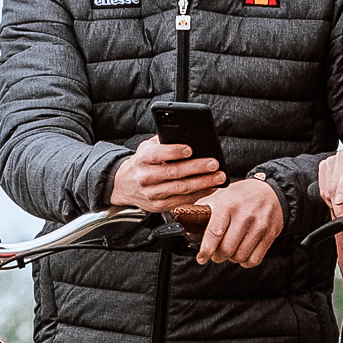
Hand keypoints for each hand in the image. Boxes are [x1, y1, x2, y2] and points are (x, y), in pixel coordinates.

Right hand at [108, 138, 226, 215]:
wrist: (124, 185)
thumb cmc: (142, 162)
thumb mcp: (147, 148)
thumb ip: (164, 141)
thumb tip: (190, 137)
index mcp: (142, 159)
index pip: (157, 154)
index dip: (174, 152)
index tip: (190, 149)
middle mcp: (145, 177)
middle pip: (173, 172)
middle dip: (196, 167)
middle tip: (214, 163)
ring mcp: (152, 193)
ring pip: (181, 188)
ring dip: (203, 183)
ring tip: (219, 177)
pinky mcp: (159, 206)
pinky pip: (182, 200)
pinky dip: (199, 194)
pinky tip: (211, 187)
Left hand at [193, 174, 286, 265]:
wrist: (270, 191)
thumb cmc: (241, 196)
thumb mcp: (220, 196)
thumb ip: (203, 210)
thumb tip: (185, 223)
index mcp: (227, 205)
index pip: (214, 233)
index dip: (206, 250)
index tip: (201, 258)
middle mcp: (244, 215)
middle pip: (227, 249)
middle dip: (218, 256)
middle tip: (216, 255)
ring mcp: (259, 225)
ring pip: (240, 256)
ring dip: (232, 259)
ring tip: (230, 252)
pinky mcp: (269, 234)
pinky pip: (255, 259)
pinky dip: (246, 262)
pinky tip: (243, 255)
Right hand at [314, 150, 342, 216]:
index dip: (342, 189)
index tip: (340, 202)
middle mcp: (342, 158)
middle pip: (333, 186)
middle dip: (338, 205)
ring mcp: (331, 161)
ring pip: (326, 190)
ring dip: (334, 204)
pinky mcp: (323, 166)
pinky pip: (322, 189)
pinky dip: (328, 200)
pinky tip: (336, 204)